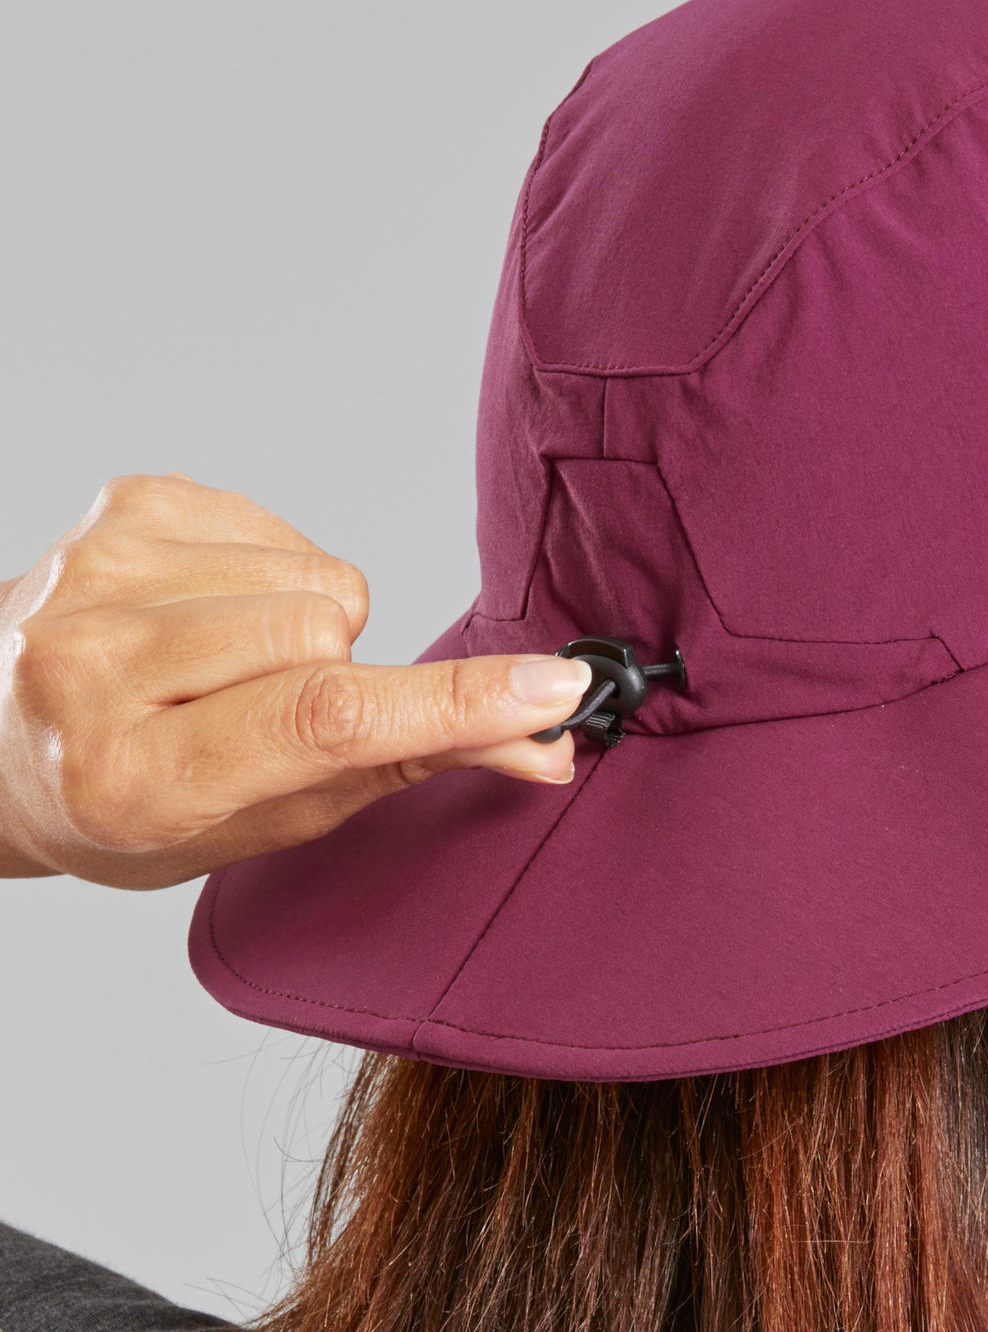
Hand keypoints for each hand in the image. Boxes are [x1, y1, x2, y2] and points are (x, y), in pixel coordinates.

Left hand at [0, 473, 593, 888]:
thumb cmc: (137, 801)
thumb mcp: (267, 822)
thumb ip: (409, 768)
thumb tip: (542, 743)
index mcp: (132, 779)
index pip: (325, 720)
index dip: (453, 701)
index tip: (553, 689)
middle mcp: (91, 669)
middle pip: (325, 634)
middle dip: (339, 672)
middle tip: (274, 711)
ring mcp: (93, 576)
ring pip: (313, 580)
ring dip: (306, 624)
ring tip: (233, 664)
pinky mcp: (115, 510)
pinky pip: (279, 528)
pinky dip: (273, 574)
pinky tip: (214, 614)